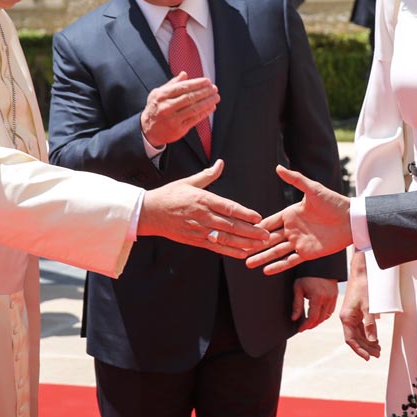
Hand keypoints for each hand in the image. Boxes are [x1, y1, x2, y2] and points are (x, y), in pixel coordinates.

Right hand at [139, 159, 266, 256]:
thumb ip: (208, 175)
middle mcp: (202, 215)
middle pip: (230, 225)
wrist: (148, 213)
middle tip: (267, 235)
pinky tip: (243, 253)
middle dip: (250, 231)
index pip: (228, 207)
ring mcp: (198, 229)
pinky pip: (215, 246)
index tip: (258, 217)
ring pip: (225, 238)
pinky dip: (230, 251)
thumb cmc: (169, 195)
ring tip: (259, 245)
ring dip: (244, 243)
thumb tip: (221, 163)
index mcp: (203, 199)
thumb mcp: (188, 182)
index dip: (244, 213)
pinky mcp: (195, 240)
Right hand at [141, 72, 218, 147]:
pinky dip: (204, 113)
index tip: (207, 81)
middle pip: (190, 97)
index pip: (183, 87)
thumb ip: (172, 84)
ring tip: (216, 97)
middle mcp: (166, 107)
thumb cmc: (155, 109)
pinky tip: (211, 108)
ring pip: (194, 109)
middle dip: (204, 92)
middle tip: (214, 89)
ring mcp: (172, 119)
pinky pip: (194, 120)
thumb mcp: (158, 94)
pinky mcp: (178, 130)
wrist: (147, 130)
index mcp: (161, 96)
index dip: (197, 84)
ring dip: (207, 102)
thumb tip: (184, 74)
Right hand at [245, 165, 351, 274]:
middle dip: (254, 244)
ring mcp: (299, 242)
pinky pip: (290, 260)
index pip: (269, 222)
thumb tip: (278, 167)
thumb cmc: (333, 202)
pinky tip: (266, 271)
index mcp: (290, 213)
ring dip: (262, 257)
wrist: (351, 219)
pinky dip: (279, 266)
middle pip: (268, 238)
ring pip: (276, 251)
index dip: (255, 227)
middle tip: (238, 249)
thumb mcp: (313, 189)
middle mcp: (292, 228)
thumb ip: (295, 179)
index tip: (240, 230)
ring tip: (247, 263)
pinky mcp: (308, 253)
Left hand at [292, 277, 337, 331]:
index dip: (305, 326)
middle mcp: (327, 299)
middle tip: (303, 327)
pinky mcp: (335, 296)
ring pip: (326, 316)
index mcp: (317, 297)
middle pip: (320, 319)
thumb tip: (294, 318)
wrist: (321, 263)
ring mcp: (333, 298)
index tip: (300, 329)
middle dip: (311, 325)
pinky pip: (330, 311)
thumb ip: (297, 305)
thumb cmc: (307, 274)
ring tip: (309, 322)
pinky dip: (324, 315)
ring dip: (318, 321)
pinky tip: (317, 314)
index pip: (312, 318)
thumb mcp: (298, 288)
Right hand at [339, 251, 379, 359]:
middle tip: (378, 355)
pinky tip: (374, 338)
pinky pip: (360, 327)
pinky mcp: (355, 311)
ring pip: (358, 333)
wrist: (361, 272)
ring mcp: (351, 315)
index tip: (368, 358)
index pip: (351, 340)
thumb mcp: (368, 307)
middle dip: (366, 347)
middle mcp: (346, 318)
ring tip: (378, 350)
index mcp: (346, 318)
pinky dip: (367, 333)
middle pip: (355, 338)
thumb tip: (372, 340)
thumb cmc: (364, 287)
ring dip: (367, 342)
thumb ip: (370, 324)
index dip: (359, 350)